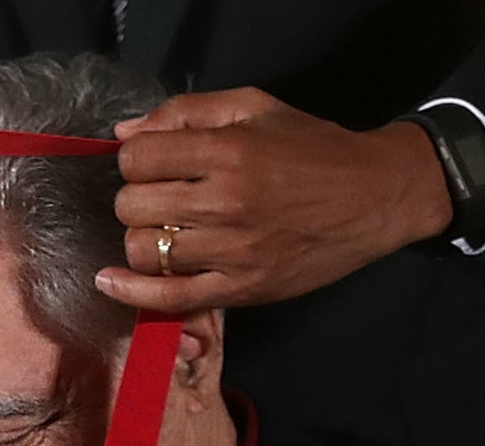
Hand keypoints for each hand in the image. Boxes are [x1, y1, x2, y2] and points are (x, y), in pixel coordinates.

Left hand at [99, 88, 453, 312]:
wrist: (375, 196)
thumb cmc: (313, 147)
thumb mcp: (255, 108)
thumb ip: (186, 112)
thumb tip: (125, 133)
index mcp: (228, 150)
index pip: (137, 158)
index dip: (135, 159)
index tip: (153, 163)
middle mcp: (226, 201)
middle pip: (133, 205)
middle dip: (137, 197)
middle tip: (162, 196)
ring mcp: (233, 250)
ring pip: (144, 250)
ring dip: (142, 238)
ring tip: (165, 229)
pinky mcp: (241, 288)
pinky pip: (169, 298)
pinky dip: (131, 293)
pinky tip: (110, 281)